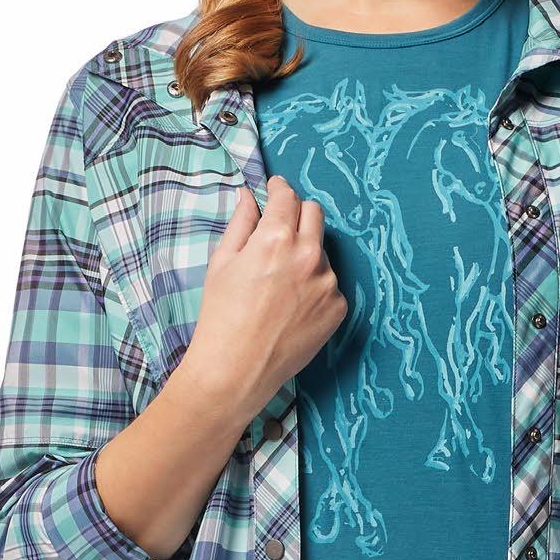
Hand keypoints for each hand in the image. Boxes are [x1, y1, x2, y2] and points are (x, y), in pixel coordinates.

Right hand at [186, 177, 347, 418]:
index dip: (280, 189)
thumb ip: (241, 223)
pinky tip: (292, 307)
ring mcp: (327, 283)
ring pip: (321, 252)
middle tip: (280, 230)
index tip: (276, 189)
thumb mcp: (222, 263)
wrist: (236, 369)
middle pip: (314, 214)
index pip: (288, 196)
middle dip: (297, 214)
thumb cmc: (221, 316)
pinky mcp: (338, 308)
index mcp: (276, 238)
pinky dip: (315, 288)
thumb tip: (249, 196)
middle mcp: (308, 255)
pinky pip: (329, 285)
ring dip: (305, 255)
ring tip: (279, 285)